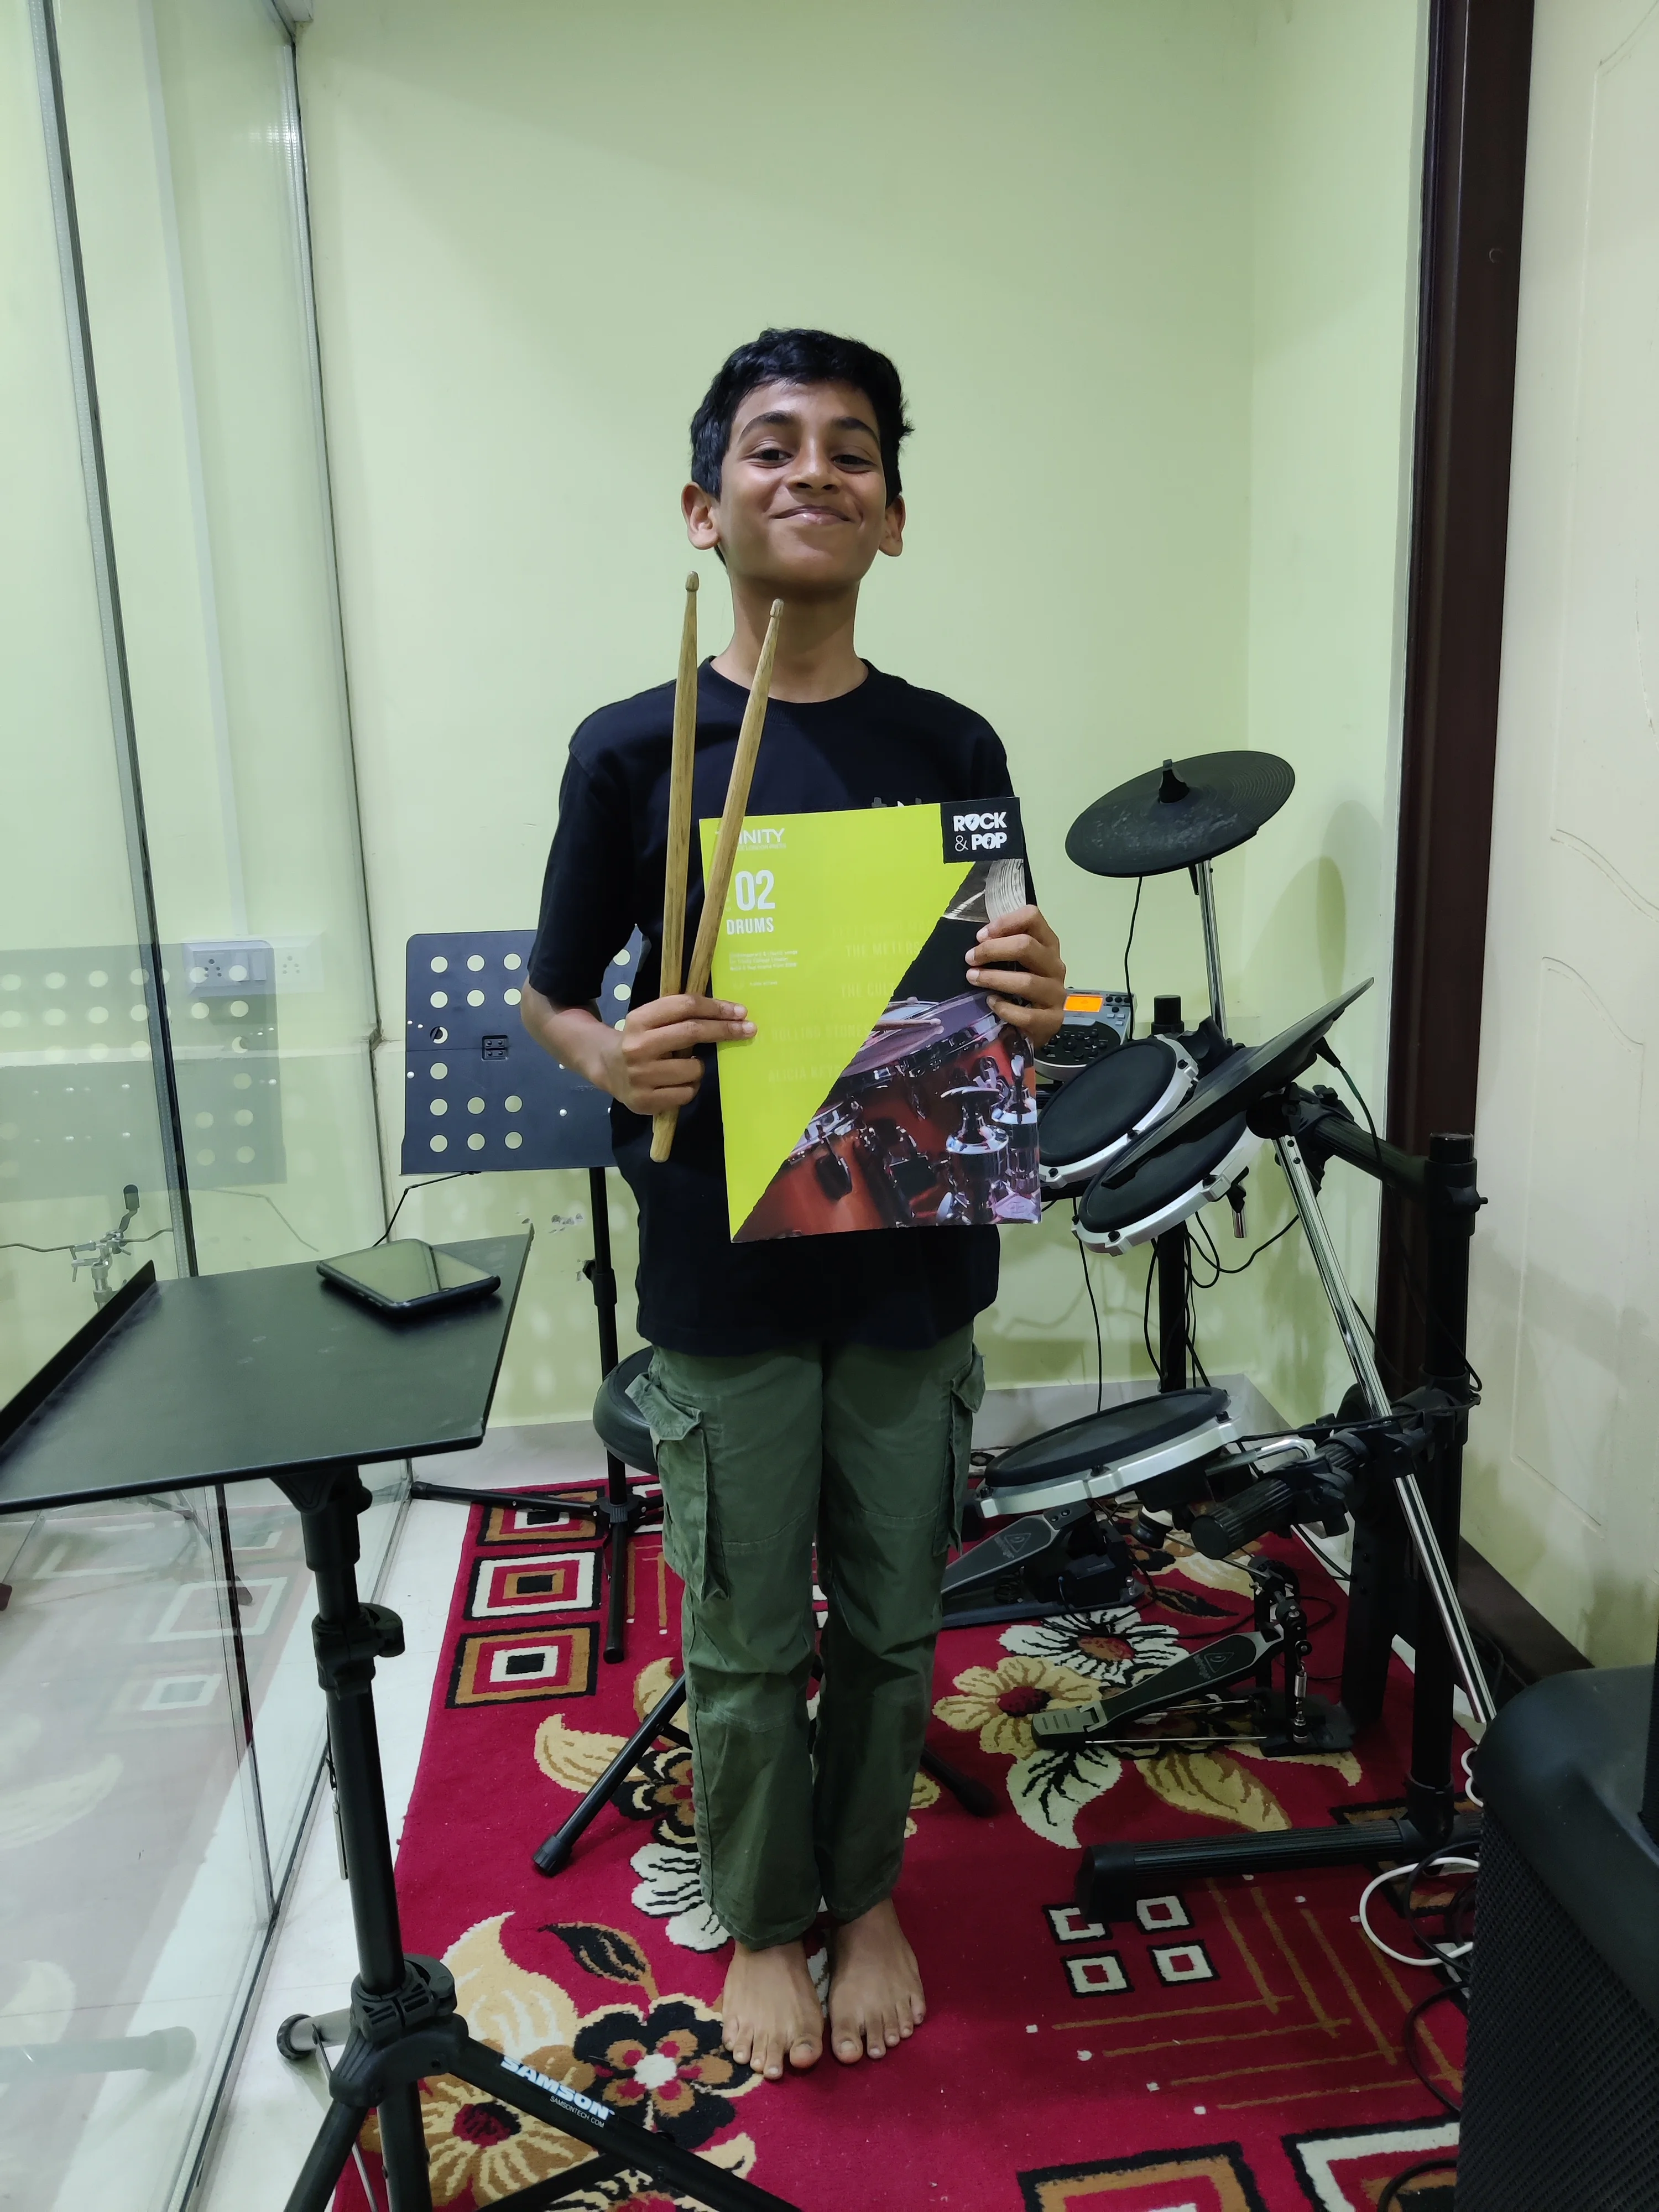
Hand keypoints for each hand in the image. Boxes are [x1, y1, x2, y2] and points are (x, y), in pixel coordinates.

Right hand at [604, 992, 755, 1113]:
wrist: (606, 1067)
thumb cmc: (641, 1040)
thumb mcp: (651, 1020)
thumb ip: (680, 1015)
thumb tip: (730, 1014)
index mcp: (639, 1019)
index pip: (685, 1006)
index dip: (716, 1007)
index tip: (740, 1011)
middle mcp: (637, 1046)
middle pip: (692, 1032)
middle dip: (725, 1030)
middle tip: (749, 1029)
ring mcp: (640, 1076)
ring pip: (693, 1069)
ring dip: (700, 1067)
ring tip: (686, 1066)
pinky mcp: (644, 1101)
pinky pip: (687, 1093)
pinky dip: (690, 1087)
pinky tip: (677, 1083)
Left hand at [966, 904, 1066, 1049]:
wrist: (1035, 1027)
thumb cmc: (1019, 988)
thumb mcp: (1014, 963)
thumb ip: (1002, 947)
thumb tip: (977, 940)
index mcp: (1047, 945)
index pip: (1032, 917)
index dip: (1004, 922)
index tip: (980, 936)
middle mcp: (1055, 966)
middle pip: (1027, 946)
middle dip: (993, 950)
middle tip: (970, 958)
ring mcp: (1056, 993)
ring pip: (1027, 981)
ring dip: (994, 978)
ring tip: (973, 978)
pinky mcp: (1053, 1020)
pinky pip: (1027, 1015)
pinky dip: (1005, 1008)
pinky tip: (991, 1003)